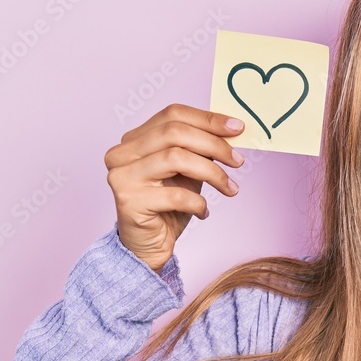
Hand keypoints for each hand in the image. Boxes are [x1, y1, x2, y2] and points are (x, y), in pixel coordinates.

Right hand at [104, 104, 244, 271]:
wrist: (149, 246)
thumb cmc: (169, 206)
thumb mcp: (189, 171)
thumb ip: (201, 148)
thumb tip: (232, 130)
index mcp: (135, 139)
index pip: (172, 114)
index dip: (208, 119)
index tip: (238, 128)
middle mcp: (122, 153)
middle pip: (174, 132)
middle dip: (214, 145)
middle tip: (238, 161)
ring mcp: (122, 176)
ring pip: (175, 158)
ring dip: (212, 173)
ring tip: (230, 188)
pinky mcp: (129, 201)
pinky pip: (175, 195)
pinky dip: (198, 202)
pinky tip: (204, 212)